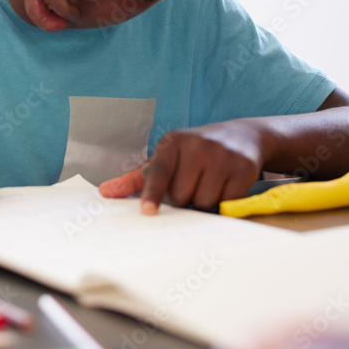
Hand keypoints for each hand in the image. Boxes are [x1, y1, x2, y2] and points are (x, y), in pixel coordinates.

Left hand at [99, 120, 265, 213]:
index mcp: (172, 142)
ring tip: (208, 185)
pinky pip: (227, 203)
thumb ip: (136, 179)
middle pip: (181, 196)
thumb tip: (105, 192)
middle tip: (191, 185)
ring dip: (203, 204)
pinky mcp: (243, 168)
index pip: (159, 171)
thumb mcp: (167, 159)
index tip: (148, 211)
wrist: (242, 136)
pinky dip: (223, 204)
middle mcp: (197, 145)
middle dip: (183, 200)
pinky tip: (225, 188)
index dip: (152, 193)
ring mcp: (222, 155)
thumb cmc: (194, 154)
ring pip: (203, 203)